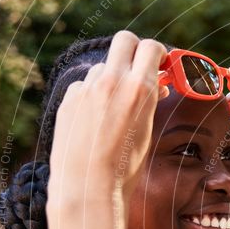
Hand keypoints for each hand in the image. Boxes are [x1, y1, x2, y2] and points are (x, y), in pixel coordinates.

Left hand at [47, 31, 167, 210]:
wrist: (88, 188)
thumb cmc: (125, 168)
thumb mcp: (148, 133)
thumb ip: (150, 103)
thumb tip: (156, 87)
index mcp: (140, 88)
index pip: (151, 48)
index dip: (158, 55)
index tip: (160, 66)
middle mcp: (112, 81)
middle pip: (125, 40)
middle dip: (134, 50)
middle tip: (139, 69)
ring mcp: (87, 89)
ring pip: (103, 67)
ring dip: (112, 79)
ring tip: (115, 109)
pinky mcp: (69, 100)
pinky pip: (84, 87)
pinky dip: (92, 96)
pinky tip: (94, 121)